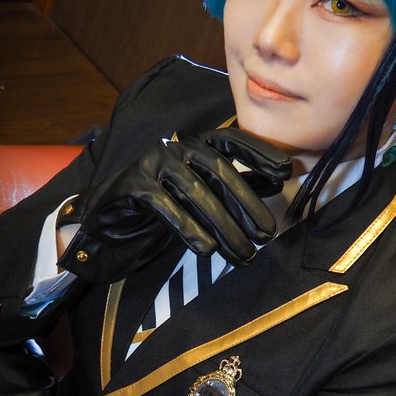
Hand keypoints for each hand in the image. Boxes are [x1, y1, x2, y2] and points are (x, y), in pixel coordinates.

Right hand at [59, 127, 291, 281]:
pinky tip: (206, 249)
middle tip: (267, 234)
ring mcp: (153, 163)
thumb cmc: (163, 209)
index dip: (260, 153)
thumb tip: (277, 183)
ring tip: (243, 254)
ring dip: (224, 225)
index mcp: (195, 145)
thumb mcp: (204, 199)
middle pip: (219, 170)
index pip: (232, 141)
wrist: (108, 225)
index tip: (287, 171)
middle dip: (246, 204)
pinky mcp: (133, 185)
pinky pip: (166, 206)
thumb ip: (237, 186)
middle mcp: (175, 147)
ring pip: (196, 191)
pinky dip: (188, 228)